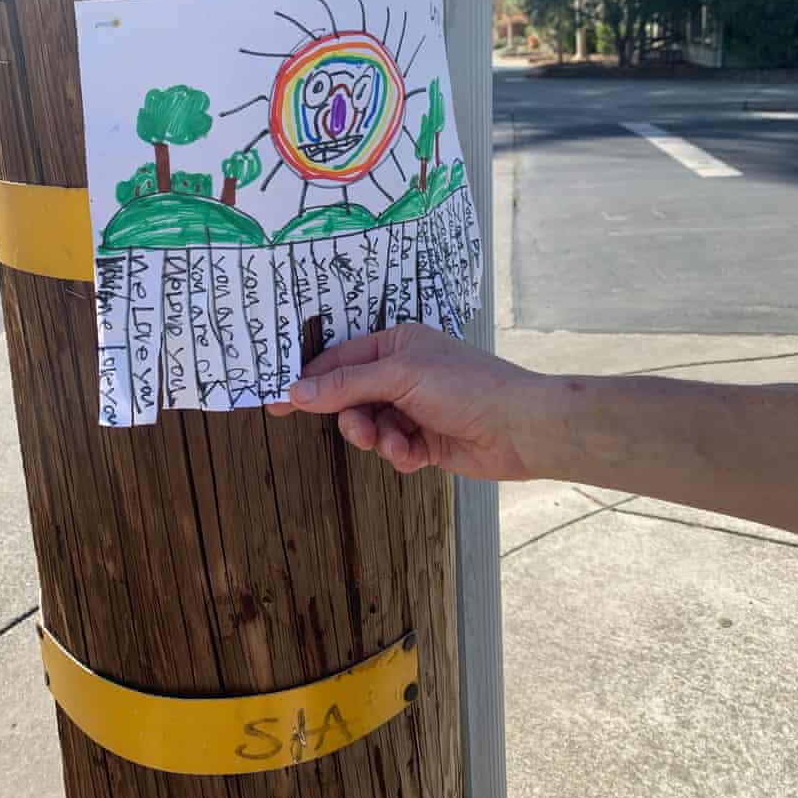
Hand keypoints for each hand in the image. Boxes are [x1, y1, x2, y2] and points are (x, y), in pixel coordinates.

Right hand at [267, 324, 540, 479]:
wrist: (519, 428)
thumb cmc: (466, 386)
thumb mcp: (399, 377)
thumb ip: (346, 385)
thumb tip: (298, 390)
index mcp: (397, 343)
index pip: (340, 359)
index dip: (311, 381)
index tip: (279, 401)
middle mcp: (404, 372)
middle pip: (351, 397)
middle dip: (354, 416)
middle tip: (361, 430)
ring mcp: (414, 407)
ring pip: (370, 427)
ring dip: (379, 438)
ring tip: (397, 443)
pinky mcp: (426, 439)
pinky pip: (393, 449)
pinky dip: (399, 453)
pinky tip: (415, 454)